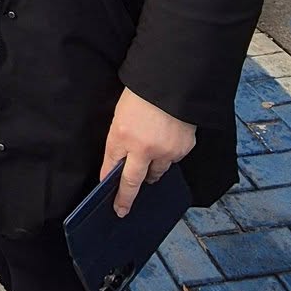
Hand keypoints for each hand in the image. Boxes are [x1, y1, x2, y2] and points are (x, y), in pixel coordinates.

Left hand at [100, 87, 194, 216]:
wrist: (175, 81)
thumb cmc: (143, 92)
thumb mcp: (122, 113)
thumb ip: (119, 138)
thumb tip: (119, 161)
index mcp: (121, 135)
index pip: (110, 167)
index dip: (108, 181)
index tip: (107, 196)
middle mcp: (143, 148)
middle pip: (132, 182)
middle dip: (125, 199)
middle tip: (121, 209)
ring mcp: (165, 151)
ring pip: (156, 172)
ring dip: (151, 169)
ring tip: (150, 157)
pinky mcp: (183, 149)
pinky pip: (173, 160)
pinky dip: (169, 155)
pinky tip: (168, 139)